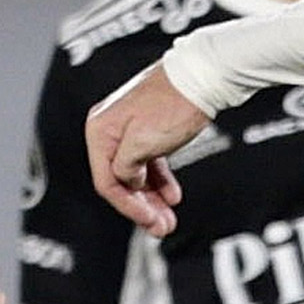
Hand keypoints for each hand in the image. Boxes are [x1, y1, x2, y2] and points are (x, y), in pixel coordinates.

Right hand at [84, 64, 209, 236]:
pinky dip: (160, 181)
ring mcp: (129, 128)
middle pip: (121, 181)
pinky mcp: (147, 128)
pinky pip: (148, 161)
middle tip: (162, 228)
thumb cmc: (173, 104)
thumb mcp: (143, 143)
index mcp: (100, 131)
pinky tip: (172, 195)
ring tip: (168, 219)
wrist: (202, 74)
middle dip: (142, 208)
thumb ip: (126, 169)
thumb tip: (126, 181)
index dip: (128, 206)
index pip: (106, 182)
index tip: (149, 221)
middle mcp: (109, 129)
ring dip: (152, 199)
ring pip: (136, 174)